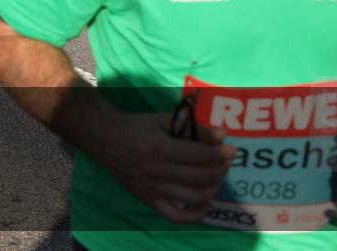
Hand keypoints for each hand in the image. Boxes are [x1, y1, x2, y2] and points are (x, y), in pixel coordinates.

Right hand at [94, 112, 234, 223]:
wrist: (105, 138)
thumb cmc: (136, 126)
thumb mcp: (163, 120)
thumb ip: (193, 128)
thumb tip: (223, 134)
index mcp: (162, 149)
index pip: (202, 156)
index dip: (221, 153)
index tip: (231, 149)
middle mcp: (159, 172)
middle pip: (202, 177)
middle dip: (220, 169)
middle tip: (224, 161)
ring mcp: (154, 189)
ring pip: (194, 197)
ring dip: (213, 187)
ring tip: (216, 176)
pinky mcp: (149, 199)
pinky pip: (176, 216)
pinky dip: (196, 214)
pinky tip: (206, 203)